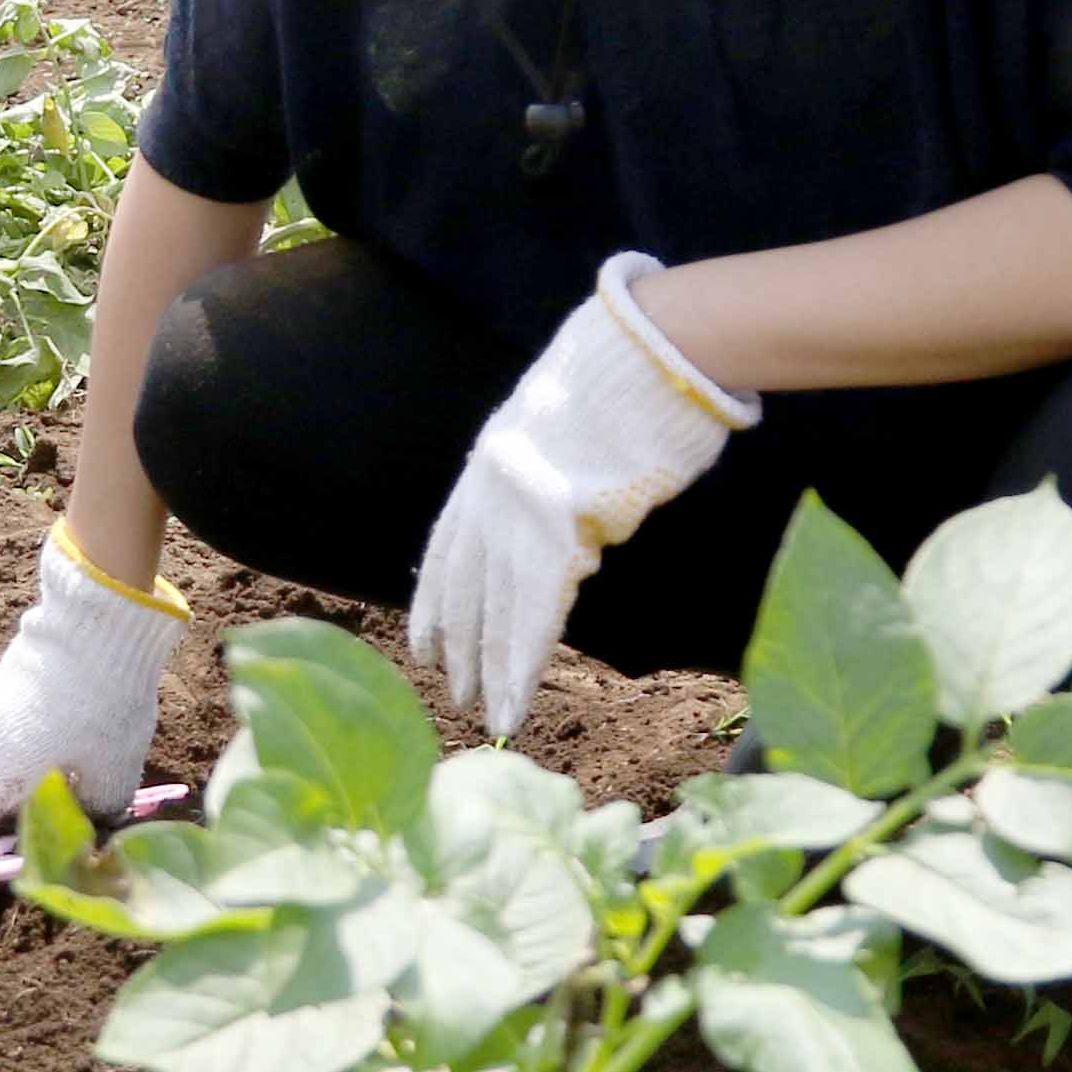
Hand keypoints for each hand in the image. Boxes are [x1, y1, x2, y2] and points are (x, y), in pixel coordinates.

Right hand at [0, 524, 189, 837]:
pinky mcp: (14, 659)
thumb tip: (90, 820)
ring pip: (14, 731)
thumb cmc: (102, 713)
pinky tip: (84, 696)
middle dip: (30, 781)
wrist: (98, 626)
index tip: (21, 828)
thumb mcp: (114, 775)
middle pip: (0, 770)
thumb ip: (96, 810)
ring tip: (89, 729)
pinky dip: (47, 707)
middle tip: (76, 778)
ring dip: (41, 740)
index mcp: (3, 769)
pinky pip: (25, 697)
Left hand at [404, 255, 755, 739]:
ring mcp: (521, 517)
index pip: (446, 549)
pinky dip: (524, 661)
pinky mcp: (561, 538)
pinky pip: (534, 615)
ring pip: (496, 612)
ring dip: (492, 669)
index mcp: (486, 465)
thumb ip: (541, 477)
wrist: (649, 357)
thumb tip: (555, 520)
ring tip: (488, 714)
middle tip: (454, 693)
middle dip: (460, 646)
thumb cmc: (623, 385)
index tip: (423, 646)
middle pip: (465, 588)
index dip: (434, 603)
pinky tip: (516, 695)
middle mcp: (490, 495)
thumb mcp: (558, 425)